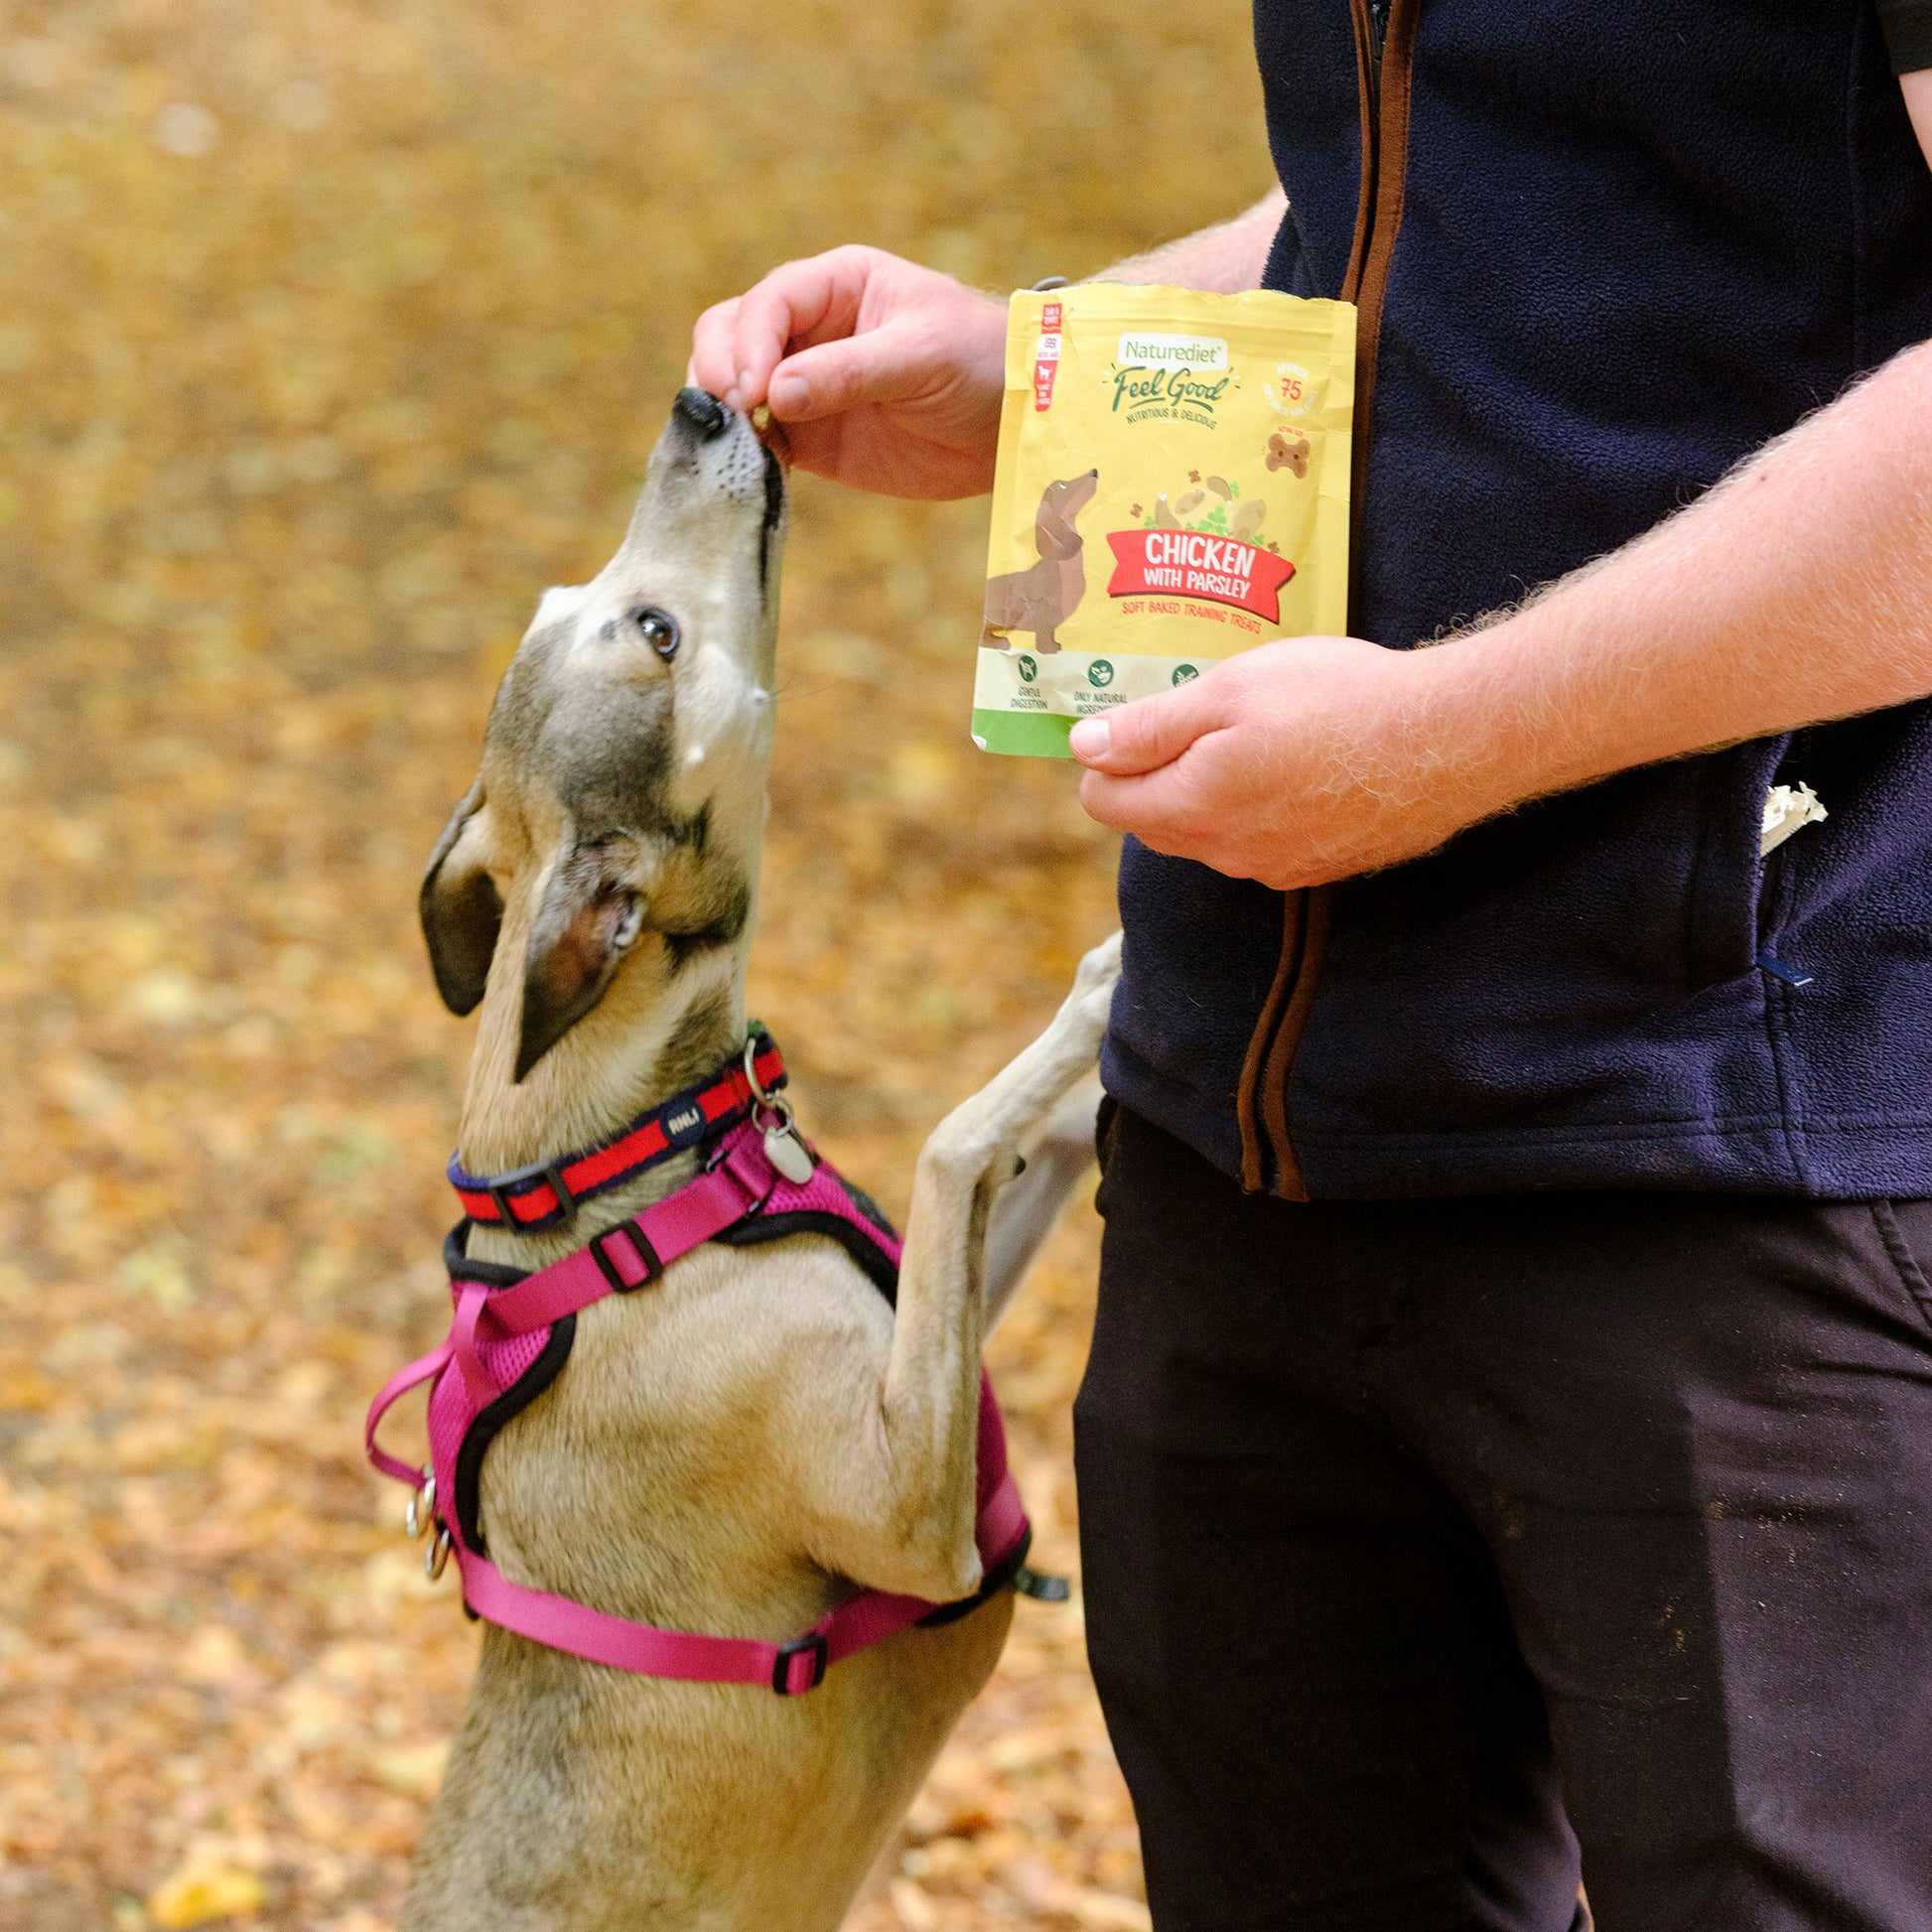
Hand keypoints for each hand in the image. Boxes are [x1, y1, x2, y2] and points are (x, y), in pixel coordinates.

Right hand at [688, 247, 1006, 498]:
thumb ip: (848, 372)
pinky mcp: (813, 439)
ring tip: (737, 447)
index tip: (754, 391)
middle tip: (736, 415)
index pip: (768, 304)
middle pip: (729, 336)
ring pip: (734, 389)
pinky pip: (761, 443)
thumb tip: (776, 394)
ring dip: (724, 415)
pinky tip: (751, 473)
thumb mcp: (922, 356)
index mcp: (836, 286)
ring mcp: (806, 385)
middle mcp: (810, 330)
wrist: (1017, 423)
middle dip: (720, 371)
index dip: (749, 344)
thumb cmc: (981, 362)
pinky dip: (746, 456)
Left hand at [1068, 637, 1515, 889]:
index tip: (1135, 715)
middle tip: (1196, 714)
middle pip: (1152, 822)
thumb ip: (1149, 727)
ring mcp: (1274, 867)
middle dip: (1154, 774)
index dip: (1107, 755)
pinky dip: (1257, 807)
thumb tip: (1084, 748)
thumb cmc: (1339, 701)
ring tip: (1252, 733)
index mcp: (1194, 808)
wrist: (1451, 740)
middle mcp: (1227, 853)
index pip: (1105, 801)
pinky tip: (1297, 763)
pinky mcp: (1318, 868)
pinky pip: (1257, 842)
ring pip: (1206, 834)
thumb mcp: (1229, 692)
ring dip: (1207, 790)